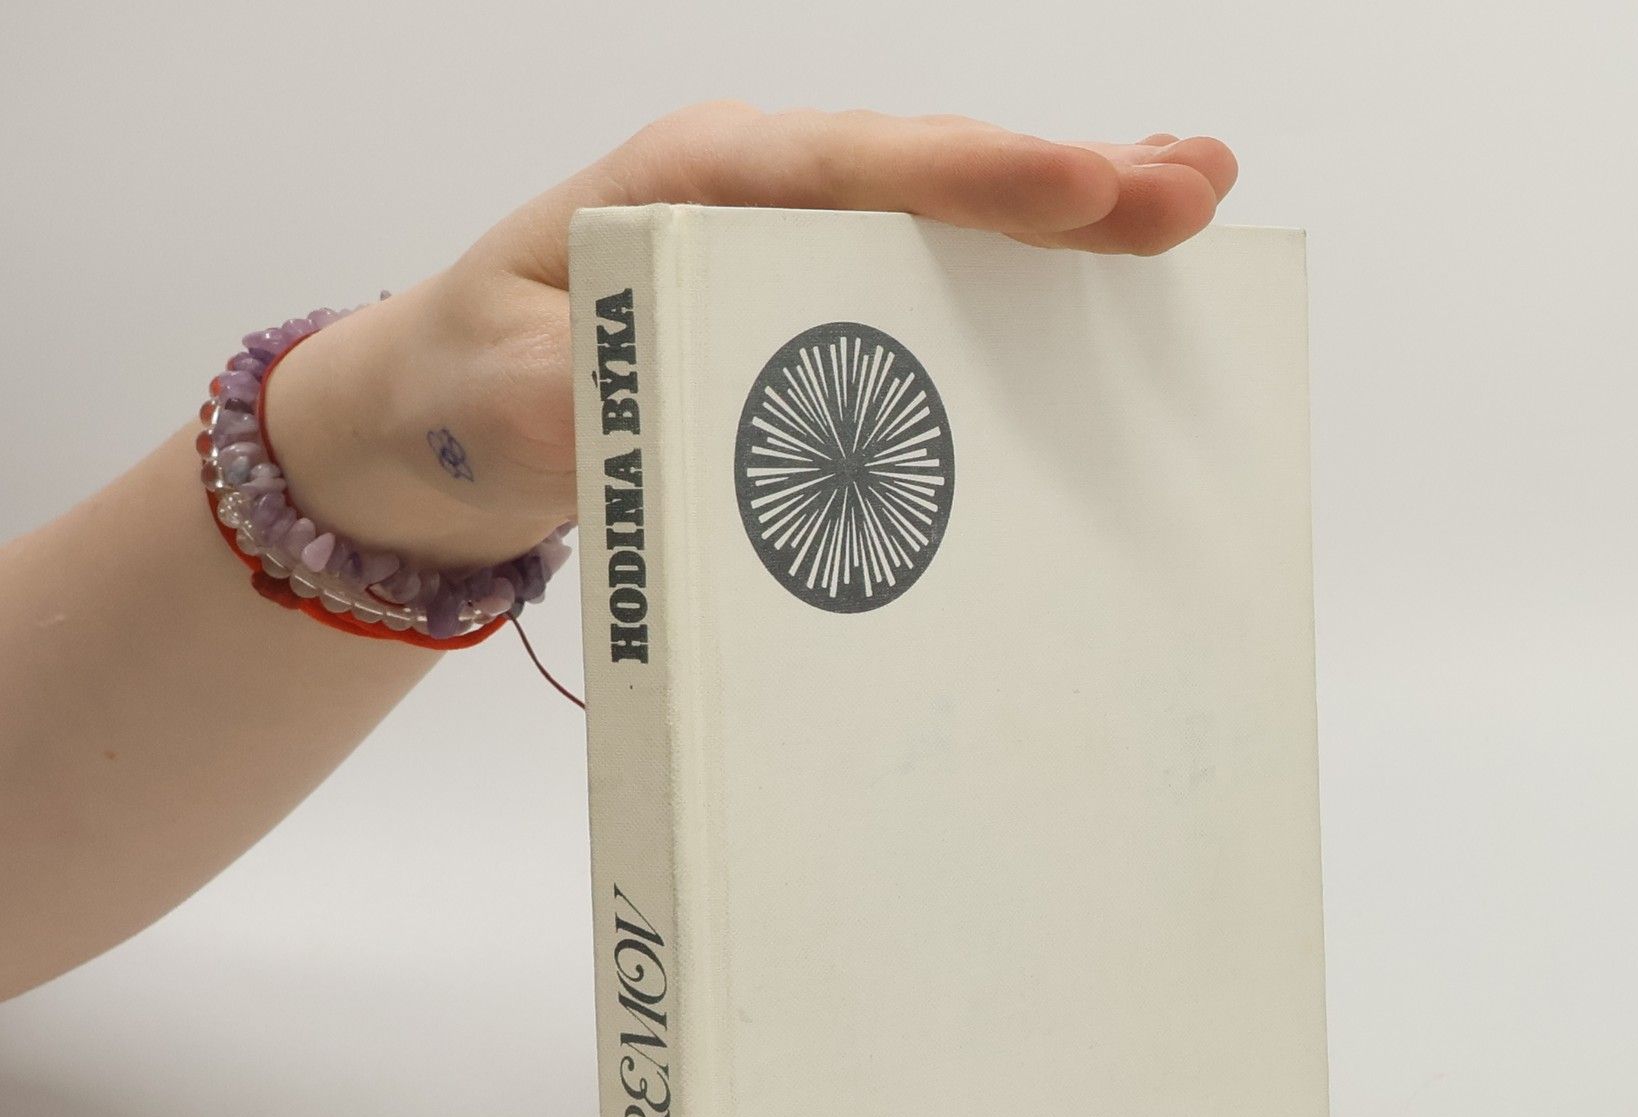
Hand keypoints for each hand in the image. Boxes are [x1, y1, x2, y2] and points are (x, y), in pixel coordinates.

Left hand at [263, 103, 1236, 574]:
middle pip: (927, 178)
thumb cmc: (467, 382)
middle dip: (1062, 185)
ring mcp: (789, 251)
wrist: (437, 415)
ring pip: (944, 221)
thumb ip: (585, 393)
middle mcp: (754, 200)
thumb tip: (695, 412)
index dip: (969, 179)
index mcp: (687, 189)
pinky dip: (1018, 275)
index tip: (1075, 187)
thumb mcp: (503, 392)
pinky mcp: (808, 312)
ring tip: (1188, 203)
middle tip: (1189, 188)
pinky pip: (926, 284)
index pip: (848, 168)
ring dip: (1067, 220)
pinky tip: (1099, 271)